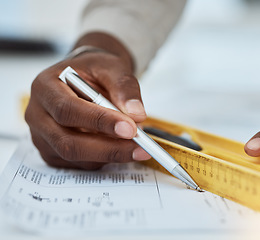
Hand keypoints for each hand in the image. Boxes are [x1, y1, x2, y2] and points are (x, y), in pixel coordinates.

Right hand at [25, 33, 150, 169]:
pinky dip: (103, 159)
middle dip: (108, 148)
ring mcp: (42, 136)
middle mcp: (37, 114)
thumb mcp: (112, 68)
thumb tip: (136, 115)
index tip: (130, 129)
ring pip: (75, 156)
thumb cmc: (95, 71)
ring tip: (136, 145)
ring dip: (109, 155)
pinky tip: (118, 146)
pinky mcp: (52, 152)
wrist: (86, 78)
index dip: (99, 122)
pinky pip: (79, 164)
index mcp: (45, 87)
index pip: (67, 109)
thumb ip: (124, 88)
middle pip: (67, 141)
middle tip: (141, 148)